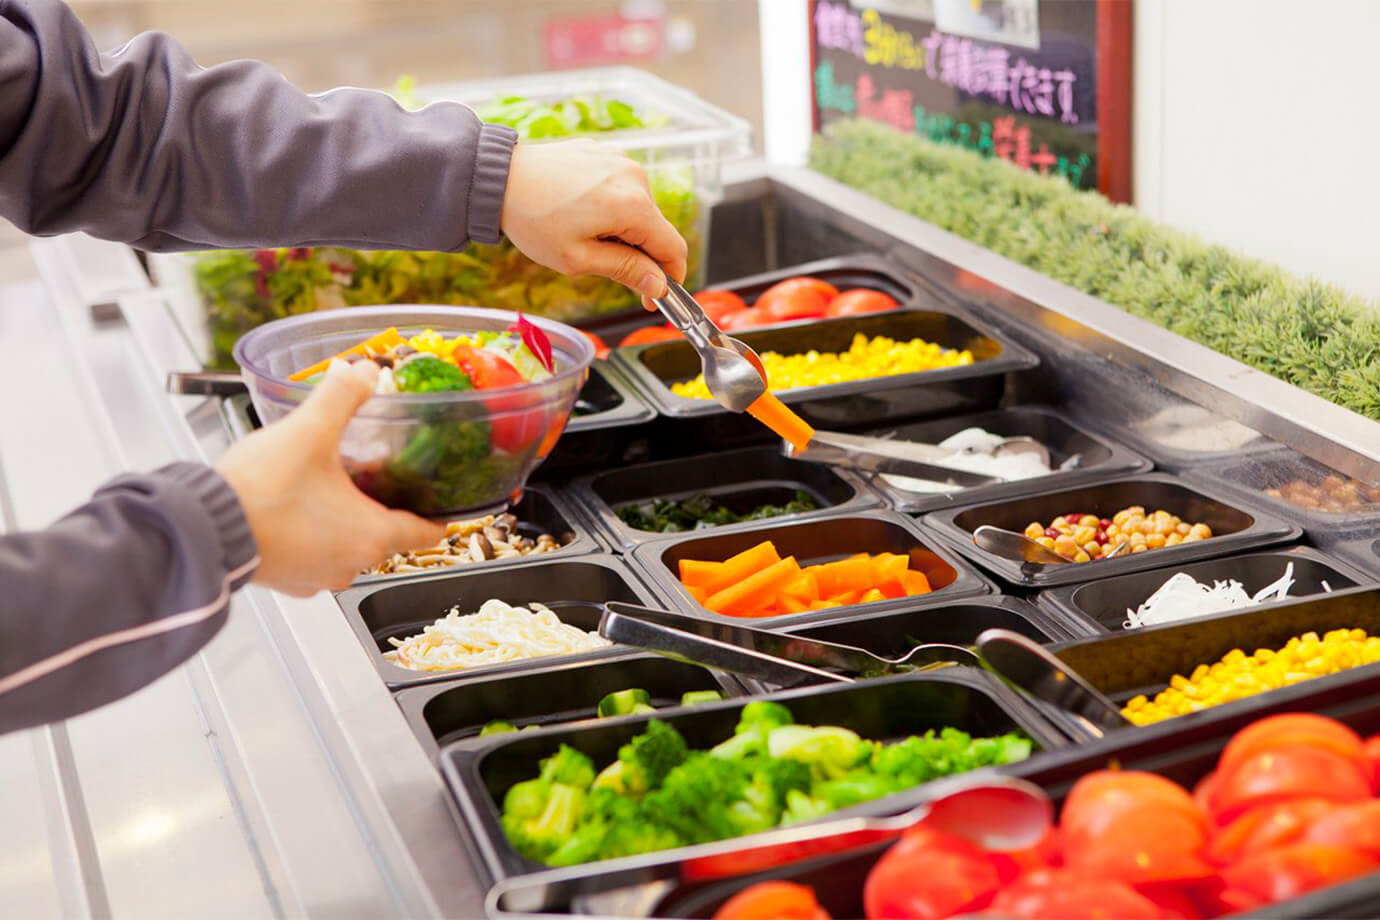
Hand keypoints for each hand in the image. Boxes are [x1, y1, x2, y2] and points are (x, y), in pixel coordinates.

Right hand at [216, 361, 444, 594]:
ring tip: (333, 488)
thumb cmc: (259, 493)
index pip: (423, 533)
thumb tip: (362, 372)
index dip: (437, 516)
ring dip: (344, 522)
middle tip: (378, 478)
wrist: (199, 529)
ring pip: (346, 548)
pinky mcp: (284, 580)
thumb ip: (342, 397)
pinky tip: (296, 508)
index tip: (444, 507)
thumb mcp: (310, 431)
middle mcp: (347, 566)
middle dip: (382, 507)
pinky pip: (312, 556)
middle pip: (384, 537)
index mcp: (370, 537)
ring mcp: (314, 578)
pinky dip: (313, 535)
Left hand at [500, 138, 687, 304]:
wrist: (498, 177)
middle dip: (639, 254)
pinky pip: (623, 190)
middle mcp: (635, 177)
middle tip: (601, 264)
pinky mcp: (607, 154)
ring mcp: (622, 161)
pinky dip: (612, 208)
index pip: (674, 249)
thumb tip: (659, 286)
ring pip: (640, 210)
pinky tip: (579, 212)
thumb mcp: (578, 258)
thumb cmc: (532, 219)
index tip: (652, 297)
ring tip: (583, 233)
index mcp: (633, 205)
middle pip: (656, 229)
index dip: (669, 279)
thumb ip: (626, 271)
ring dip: (623, 230)